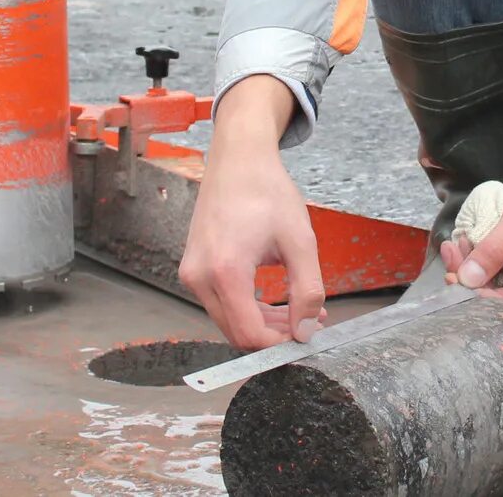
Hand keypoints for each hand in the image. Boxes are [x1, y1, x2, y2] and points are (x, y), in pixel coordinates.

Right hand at [179, 76, 326, 349]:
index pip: (248, 334)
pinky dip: (248, 304)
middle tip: (310, 320)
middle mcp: (199, 276)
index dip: (280, 344)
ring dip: (264, 320)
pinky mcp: (193, 267)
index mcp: (225, 271)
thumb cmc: (266, 190)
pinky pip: (221, 301)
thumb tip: (306, 331)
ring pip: (229, 318)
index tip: (307, 336)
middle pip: (236, 331)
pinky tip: (276, 295)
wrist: (238, 157)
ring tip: (300, 307)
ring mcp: (192, 272)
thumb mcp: (300, 240)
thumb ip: (308, 290)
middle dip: (275, 333)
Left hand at [439, 129, 502, 311]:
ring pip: (498, 289)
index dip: (476, 297)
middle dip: (471, 278)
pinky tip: (470, 245)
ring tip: (458, 243)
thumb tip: (466, 280)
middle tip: (452, 250)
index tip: (453, 275)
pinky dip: (485, 262)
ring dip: (475, 269)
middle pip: (500, 301)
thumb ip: (494, 250)